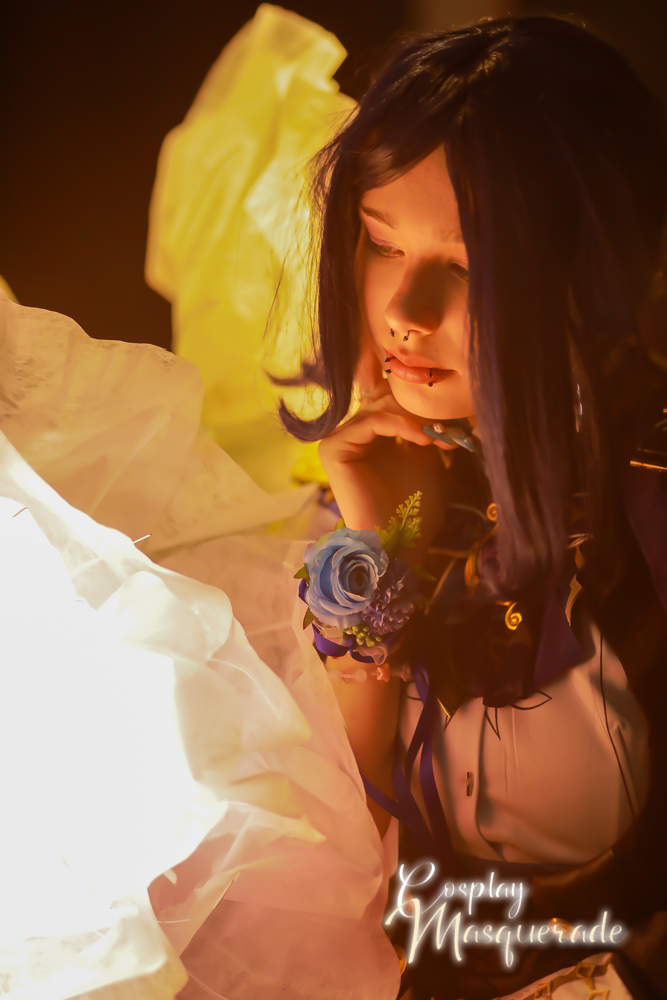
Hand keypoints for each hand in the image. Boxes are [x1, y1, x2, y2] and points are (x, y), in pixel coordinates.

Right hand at [318, 337, 452, 556]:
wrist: (398, 543)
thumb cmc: (413, 509)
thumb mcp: (425, 456)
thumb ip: (424, 425)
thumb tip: (439, 400)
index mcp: (369, 433)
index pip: (392, 396)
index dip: (422, 402)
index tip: (454, 420)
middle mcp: (349, 432)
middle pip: (387, 396)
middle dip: (422, 409)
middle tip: (450, 427)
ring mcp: (338, 438)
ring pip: (382, 406)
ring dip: (416, 419)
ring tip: (440, 437)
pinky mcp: (333, 447)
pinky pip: (372, 421)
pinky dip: (401, 426)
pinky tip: (423, 440)